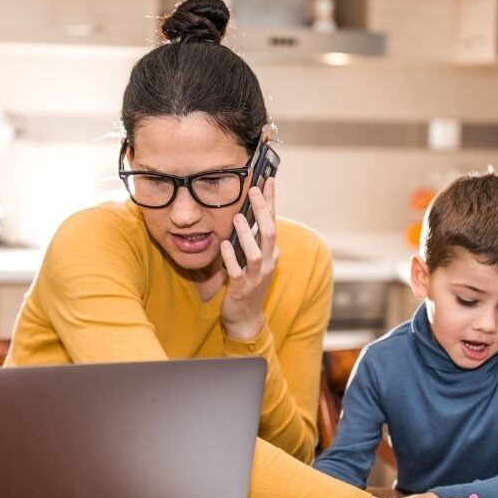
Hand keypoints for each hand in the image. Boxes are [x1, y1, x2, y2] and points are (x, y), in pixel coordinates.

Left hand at [220, 177, 278, 340]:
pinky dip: (231, 258)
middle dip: (263, 211)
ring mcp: (256, 276)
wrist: (245, 318)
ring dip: (247, 234)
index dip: (271, 200)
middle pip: (269, 233)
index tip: (268, 179)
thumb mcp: (252, 256)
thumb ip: (251, 236)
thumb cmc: (248, 282)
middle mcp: (267, 262)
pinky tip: (224, 245)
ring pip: (255, 253)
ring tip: (239, 217)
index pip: (273, 221)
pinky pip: (236, 272)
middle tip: (254, 190)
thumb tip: (245, 209)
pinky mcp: (241, 289)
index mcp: (271, 251)